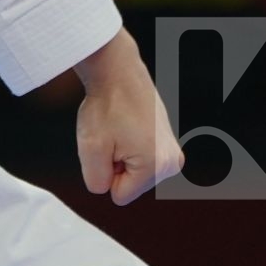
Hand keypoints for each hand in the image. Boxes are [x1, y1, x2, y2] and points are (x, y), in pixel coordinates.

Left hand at [73, 27, 184, 205]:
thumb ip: (96, 180)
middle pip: (130, 184)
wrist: (118, 71)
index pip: (119, 195)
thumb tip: (107, 190)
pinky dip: (128, 145)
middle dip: (114, 164)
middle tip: (112, 134)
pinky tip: (127, 124)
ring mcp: (174, 152)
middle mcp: (173, 163)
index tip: (107, 145)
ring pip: (134, 171)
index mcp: (158, 166)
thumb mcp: (90, 147)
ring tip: (119, 128)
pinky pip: (139, 157)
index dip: (104, 172)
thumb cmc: (105, 106)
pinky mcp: (169, 142)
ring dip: (120, 155)